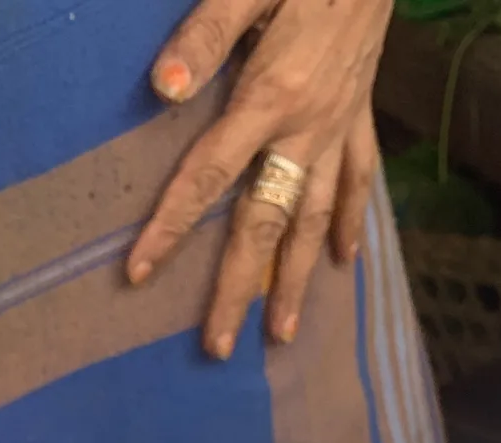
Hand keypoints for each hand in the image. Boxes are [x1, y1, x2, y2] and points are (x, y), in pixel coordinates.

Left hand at [127, 0, 391, 356]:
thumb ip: (206, 35)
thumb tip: (161, 89)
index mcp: (270, 97)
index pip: (208, 175)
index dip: (172, 226)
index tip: (139, 274)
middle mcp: (307, 127)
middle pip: (265, 222)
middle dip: (240, 288)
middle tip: (219, 348)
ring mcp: (339, 125)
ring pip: (316, 218)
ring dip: (298, 280)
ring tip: (284, 335)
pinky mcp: (362, 113)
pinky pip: (360, 179)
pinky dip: (353, 224)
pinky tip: (345, 262)